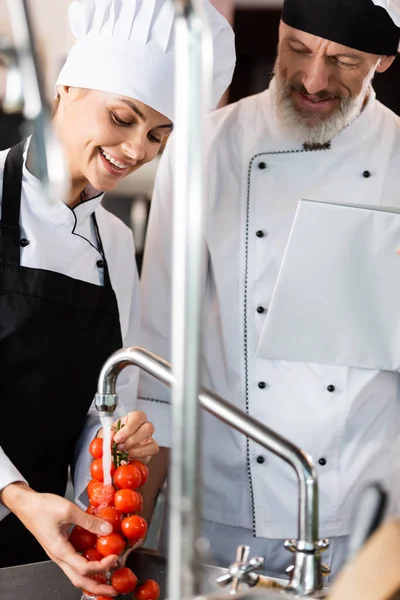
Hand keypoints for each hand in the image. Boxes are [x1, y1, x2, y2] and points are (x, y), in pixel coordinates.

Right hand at [1, 483, 117, 595]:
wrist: (26, 504)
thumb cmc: (41, 507)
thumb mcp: (69, 510)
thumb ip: (89, 521)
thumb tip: (107, 529)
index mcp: (60, 550)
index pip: (84, 568)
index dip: (102, 566)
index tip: (114, 557)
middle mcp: (59, 557)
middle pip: (79, 581)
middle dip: (97, 587)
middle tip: (113, 589)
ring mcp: (59, 554)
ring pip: (76, 574)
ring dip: (93, 577)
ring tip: (108, 574)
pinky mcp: (60, 548)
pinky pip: (75, 563)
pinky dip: (88, 565)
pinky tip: (97, 558)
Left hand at [99, 411, 158, 463]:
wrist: (114, 445)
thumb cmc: (113, 435)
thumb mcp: (108, 432)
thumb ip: (109, 433)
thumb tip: (111, 436)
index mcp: (135, 417)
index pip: (138, 417)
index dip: (128, 429)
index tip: (117, 438)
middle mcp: (145, 426)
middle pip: (148, 429)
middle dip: (132, 440)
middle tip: (119, 447)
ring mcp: (150, 440)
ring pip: (152, 444)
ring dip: (136, 451)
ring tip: (123, 454)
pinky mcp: (150, 452)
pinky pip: (148, 456)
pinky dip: (137, 458)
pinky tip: (127, 459)